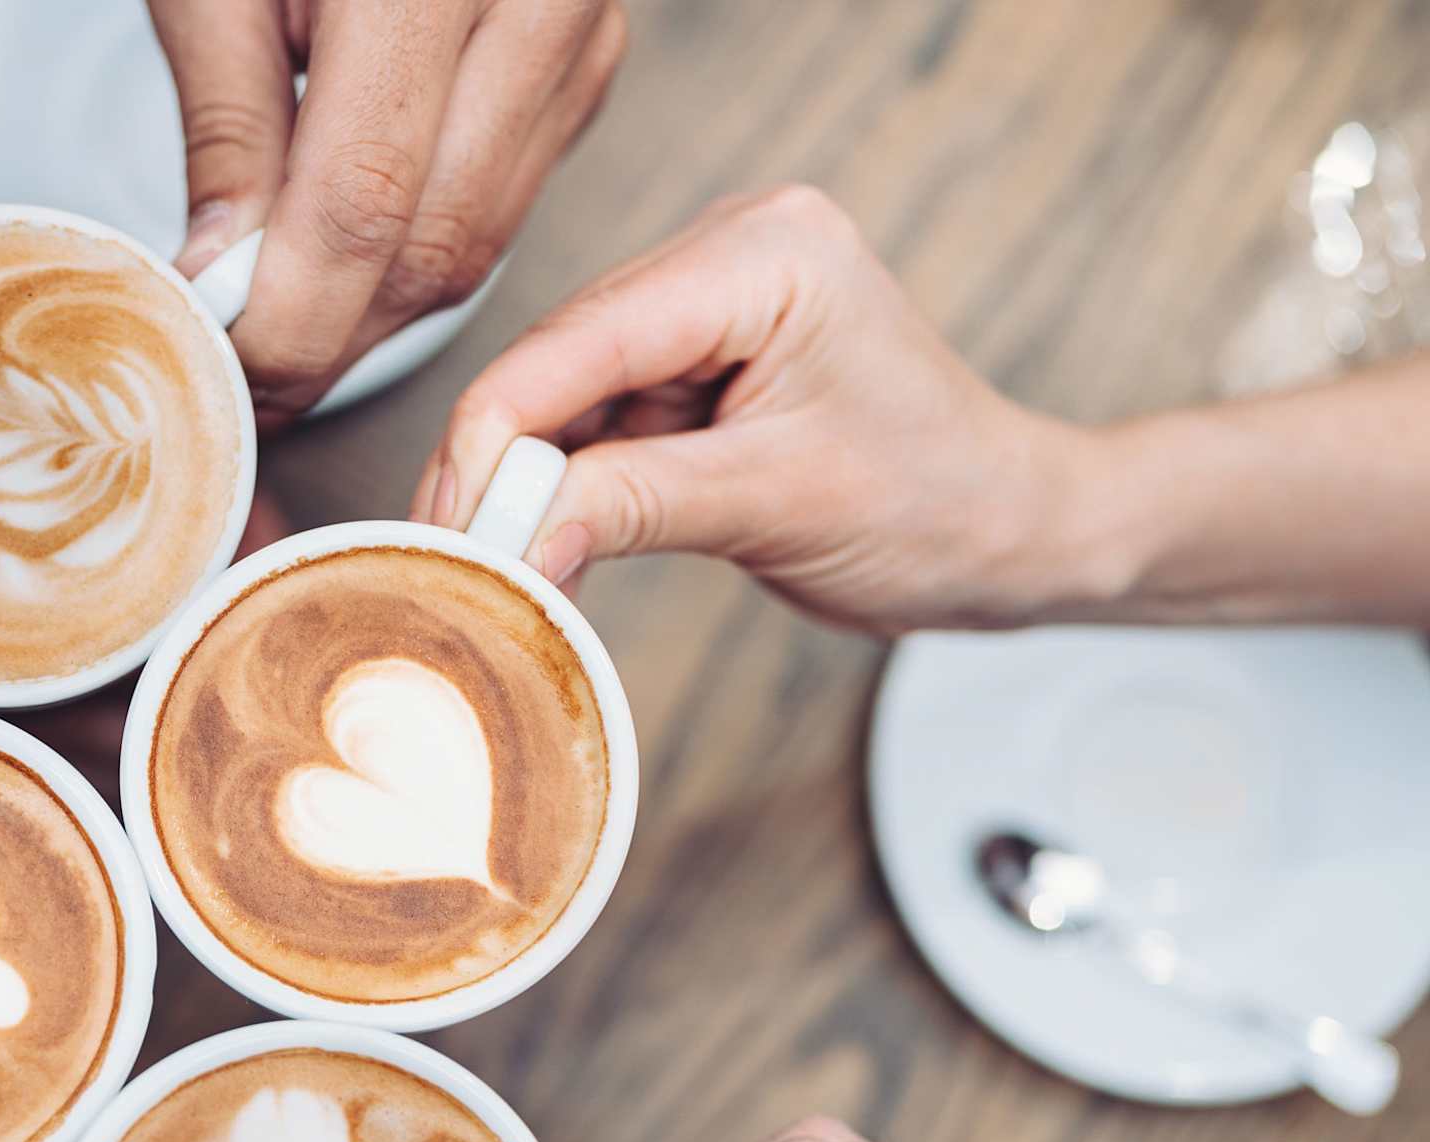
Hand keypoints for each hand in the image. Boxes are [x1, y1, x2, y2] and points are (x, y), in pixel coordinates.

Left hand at [153, 0, 626, 422]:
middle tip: (243, 378)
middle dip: (331, 336)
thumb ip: (226, 130)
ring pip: (480, 241)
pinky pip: (508, 199)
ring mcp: (579, 29)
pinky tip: (351, 253)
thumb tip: (224, 290)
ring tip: (283, 324)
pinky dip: (424, 250)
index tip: (229, 376)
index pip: (363, 204)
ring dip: (375, 311)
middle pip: (435, 244)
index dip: (293, 320)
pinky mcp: (589, 58)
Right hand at [414, 186, 1120, 632]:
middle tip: (449, 564)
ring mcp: (708, 306)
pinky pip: (595, 423)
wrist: (1007, 534)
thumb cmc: (938, 505)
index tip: (450, 532)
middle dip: (499, 467)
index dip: (496, 438)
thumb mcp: (775, 506)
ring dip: (526, 486)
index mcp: (765, 254)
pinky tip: (537, 548)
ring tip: (488, 570)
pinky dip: (565, 491)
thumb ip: (630, 506)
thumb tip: (510, 539)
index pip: (581, 339)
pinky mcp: (696, 363)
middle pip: (556, 362)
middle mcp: (728, 255)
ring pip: (562, 397)